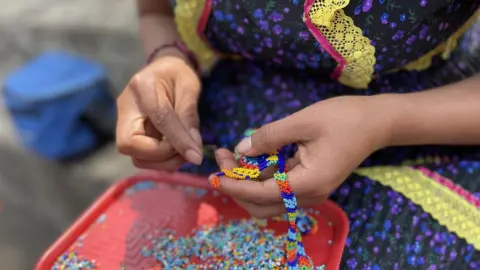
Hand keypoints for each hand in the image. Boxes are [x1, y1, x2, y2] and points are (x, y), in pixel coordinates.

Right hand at [116, 56, 202, 170]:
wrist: (162, 69)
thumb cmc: (177, 74)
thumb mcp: (189, 87)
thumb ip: (189, 117)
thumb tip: (194, 152)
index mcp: (142, 86)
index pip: (159, 118)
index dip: (178, 140)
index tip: (196, 156)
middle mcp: (125, 107)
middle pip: (129, 144)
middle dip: (161, 156)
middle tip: (187, 153)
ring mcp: (124, 123)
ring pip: (135, 156)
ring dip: (162, 162)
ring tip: (184, 153)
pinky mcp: (131, 135)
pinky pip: (143, 157)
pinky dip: (161, 161)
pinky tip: (176, 151)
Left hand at [210, 96, 392, 217]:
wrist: (376, 122)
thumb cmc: (344, 118)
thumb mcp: (302, 121)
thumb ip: (269, 137)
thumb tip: (241, 149)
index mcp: (308, 183)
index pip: (261, 193)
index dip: (234, 185)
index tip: (213, 174)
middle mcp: (309, 195)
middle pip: (262, 205)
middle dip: (237, 187)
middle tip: (223, 161)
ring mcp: (310, 191)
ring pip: (269, 197)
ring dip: (247, 180)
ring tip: (230, 154)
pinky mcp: (310, 183)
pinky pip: (279, 186)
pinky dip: (262, 175)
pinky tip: (251, 156)